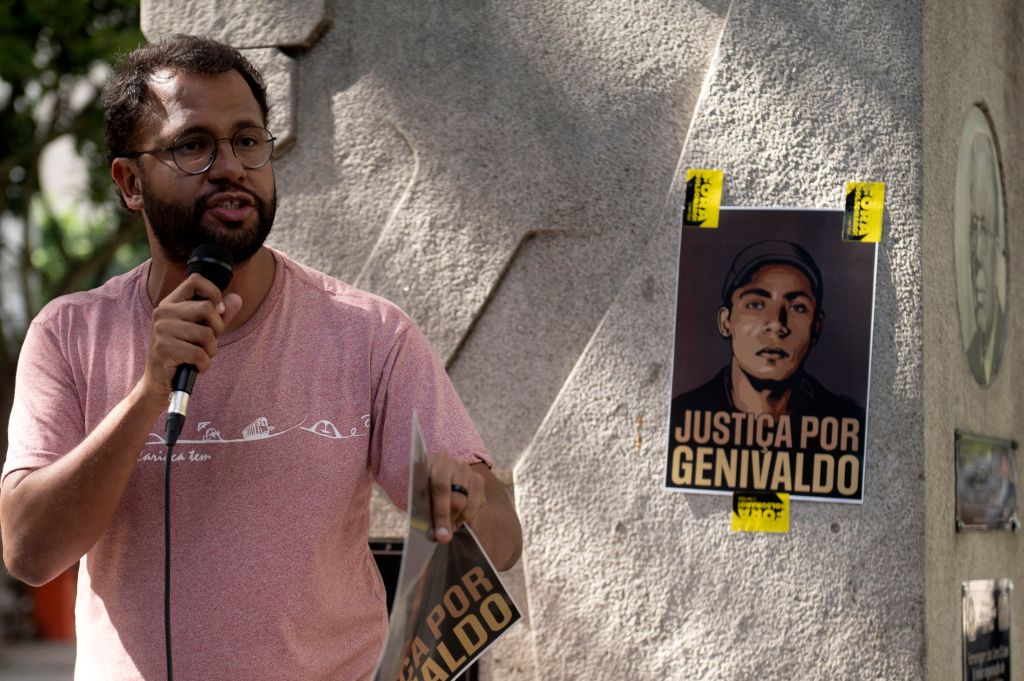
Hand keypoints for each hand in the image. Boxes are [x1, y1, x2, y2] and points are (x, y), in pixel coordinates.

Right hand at [140, 273, 242, 405]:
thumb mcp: (202, 331)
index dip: (214, 293)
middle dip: (217, 329)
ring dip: (210, 350)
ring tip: (198, 356)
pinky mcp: (163, 349)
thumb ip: (219, 315)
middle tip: (208, 343)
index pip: (196, 280)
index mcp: (171, 303)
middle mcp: (163, 312)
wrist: (160, 382)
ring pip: (207, 333)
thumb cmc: (183, 353)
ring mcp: (161, 330)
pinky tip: (194, 367)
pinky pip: (200, 354)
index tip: (216, 311)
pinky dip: (204, 364)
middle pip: (207, 308)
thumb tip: (237, 298)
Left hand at [426, 454, 485, 543]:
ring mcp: (470, 472)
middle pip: (458, 498)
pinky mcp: (478, 482)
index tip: (440, 534)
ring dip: (460, 520)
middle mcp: (456, 464)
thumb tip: (434, 534)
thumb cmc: (418, 486)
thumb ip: (420, 511)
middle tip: (444, 536)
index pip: (441, 488)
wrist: (428, 474)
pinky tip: (459, 520)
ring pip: (471, 502)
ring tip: (450, 527)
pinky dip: (470, 517)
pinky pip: (479, 504)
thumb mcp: (412, 494)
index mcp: (435, 462)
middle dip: (451, 521)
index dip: (441, 514)